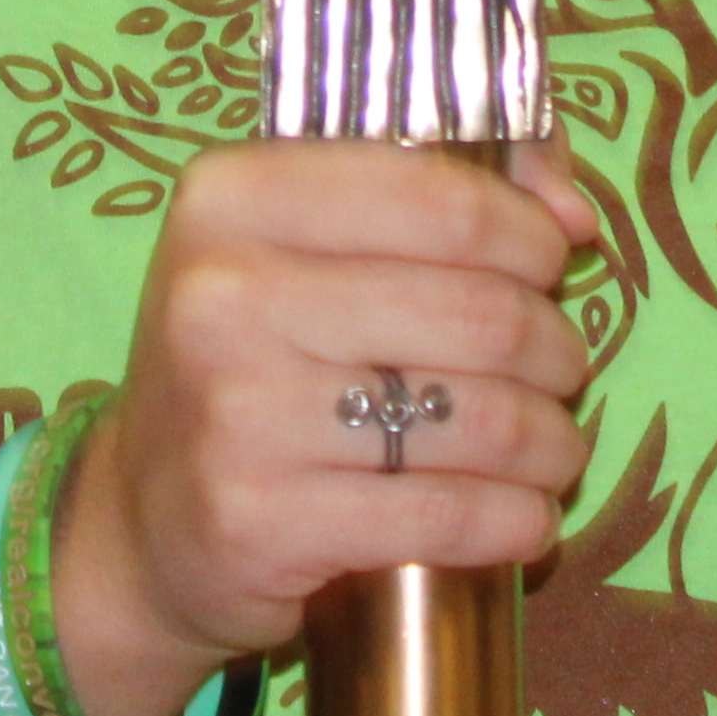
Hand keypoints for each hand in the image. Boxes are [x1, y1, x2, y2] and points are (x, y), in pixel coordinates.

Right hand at [70, 137, 598, 701]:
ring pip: (479, 420)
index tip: (549, 262)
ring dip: (551, 441)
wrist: (141, 521)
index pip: (441, 199)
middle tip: (558, 368)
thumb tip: (575, 210)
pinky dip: (517, 520)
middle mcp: (225, 295)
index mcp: (234, 197)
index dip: (527, 234)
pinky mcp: (262, 522)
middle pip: (480, 313)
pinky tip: (525, 518)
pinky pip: (446, 516)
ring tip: (552, 447)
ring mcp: (239, 414)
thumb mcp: (301, 246)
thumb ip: (436, 194)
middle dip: (554, 347)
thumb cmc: (251, 360)